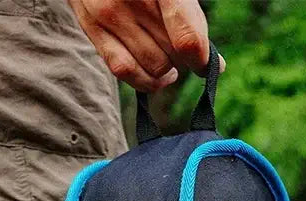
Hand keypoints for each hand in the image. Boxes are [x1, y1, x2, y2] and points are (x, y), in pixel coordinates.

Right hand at [69, 0, 221, 90]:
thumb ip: (190, 16)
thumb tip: (212, 64)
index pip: (187, 38)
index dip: (201, 59)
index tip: (207, 66)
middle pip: (171, 53)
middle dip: (183, 59)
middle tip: (183, 51)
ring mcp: (111, 13)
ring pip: (151, 67)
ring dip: (165, 73)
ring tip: (169, 68)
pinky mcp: (93, 28)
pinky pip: (123, 70)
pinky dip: (143, 81)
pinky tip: (154, 78)